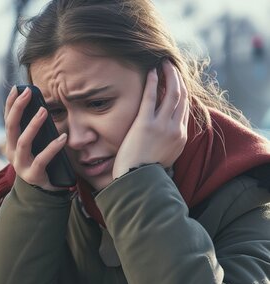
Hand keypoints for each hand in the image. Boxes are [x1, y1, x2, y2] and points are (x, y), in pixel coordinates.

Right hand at [4, 86, 67, 190]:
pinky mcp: (33, 175)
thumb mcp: (36, 144)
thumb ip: (36, 129)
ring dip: (33, 125)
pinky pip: (42, 159)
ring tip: (44, 111)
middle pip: (11, 127)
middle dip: (18, 108)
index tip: (17, 88)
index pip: (7, 119)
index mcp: (11, 143)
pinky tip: (62, 137)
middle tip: (27, 92)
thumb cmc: (41, 162)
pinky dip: (53, 147)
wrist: (42, 192)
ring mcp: (21, 165)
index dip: (10, 103)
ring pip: (23, 142)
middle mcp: (12, 153)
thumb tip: (43, 106)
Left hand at [112, 60, 188, 178]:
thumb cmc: (144, 172)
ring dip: (169, 75)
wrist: (137, 181)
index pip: (184, 108)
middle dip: (177, 79)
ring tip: (164, 63)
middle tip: (171, 66)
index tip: (175, 81)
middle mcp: (175, 129)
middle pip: (181, 97)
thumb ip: (167, 144)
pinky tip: (151, 72)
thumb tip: (164, 138)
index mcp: (181, 137)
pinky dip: (153, 82)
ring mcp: (162, 126)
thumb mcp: (164, 158)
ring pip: (171, 93)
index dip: (181, 92)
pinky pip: (151, 97)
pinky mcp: (146, 124)